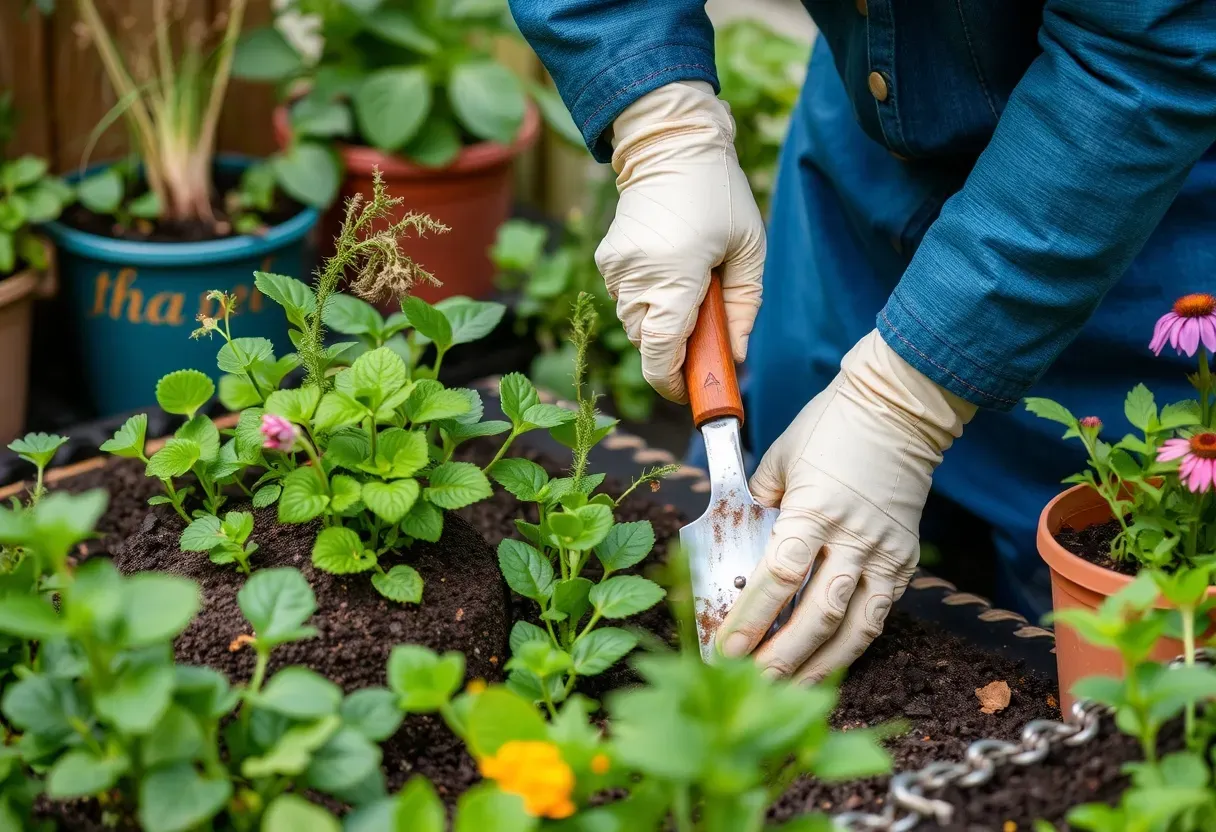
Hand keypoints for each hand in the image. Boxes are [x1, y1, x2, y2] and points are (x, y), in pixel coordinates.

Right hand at [595, 81, 764, 402]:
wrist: (670, 143)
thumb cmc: (719, 194)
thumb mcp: (749, 251)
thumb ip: (743, 308)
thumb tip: (736, 356)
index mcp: (676, 275)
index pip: (661, 350)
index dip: (673, 381)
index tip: (690, 391)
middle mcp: (638, 276)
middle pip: (647, 343)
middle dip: (672, 351)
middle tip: (704, 338)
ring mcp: (617, 268)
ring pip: (633, 323)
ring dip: (660, 325)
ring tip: (690, 293)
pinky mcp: (608, 259)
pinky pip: (626, 299)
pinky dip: (648, 300)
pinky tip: (671, 272)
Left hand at [715, 331, 976, 681]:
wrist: (898, 408)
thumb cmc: (829, 426)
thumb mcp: (779, 457)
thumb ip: (757, 502)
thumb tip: (739, 541)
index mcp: (815, 508)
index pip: (780, 576)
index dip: (752, 618)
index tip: (725, 648)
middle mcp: (853, 537)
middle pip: (817, 613)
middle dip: (780, 656)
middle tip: (748, 682)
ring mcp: (885, 553)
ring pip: (855, 628)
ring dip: (819, 665)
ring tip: (787, 691)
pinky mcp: (904, 562)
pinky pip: (878, 615)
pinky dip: (851, 645)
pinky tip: (825, 665)